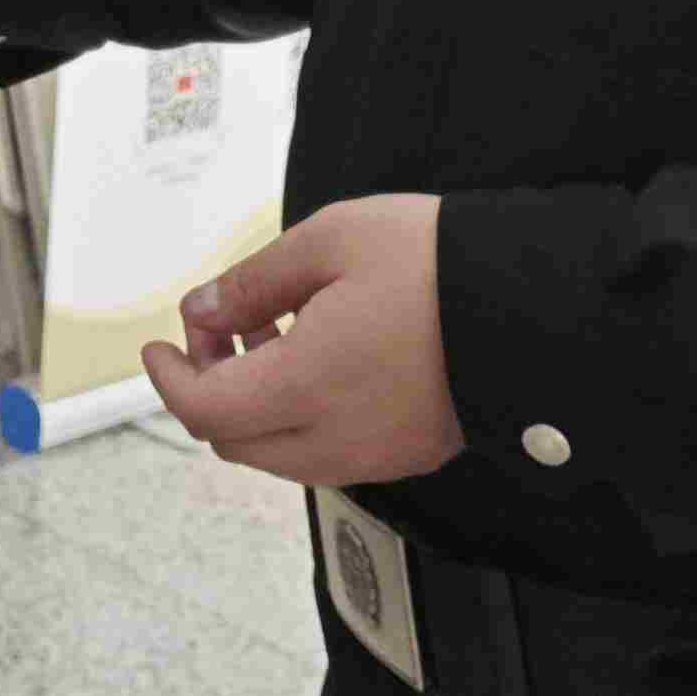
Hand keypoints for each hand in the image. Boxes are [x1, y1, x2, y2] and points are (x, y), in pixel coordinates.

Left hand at [140, 195, 462, 487]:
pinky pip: (326, 452)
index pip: (206, 409)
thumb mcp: (332, 240)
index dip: (170, 378)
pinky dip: (298, 416)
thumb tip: (203, 309)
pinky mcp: (408, 455)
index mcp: (307, 387)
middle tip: (217, 326)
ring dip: (254, 403)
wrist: (536, 304)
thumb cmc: (437, 264)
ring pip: (280, 453)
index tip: (160, 345)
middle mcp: (336, 439)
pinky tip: (317, 358)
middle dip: (209, 386)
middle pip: (236, 440)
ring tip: (270, 331)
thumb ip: (255, 281)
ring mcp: (375, 455)